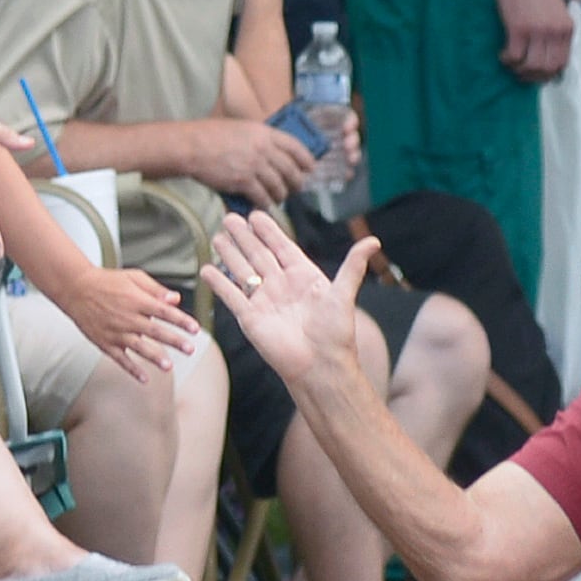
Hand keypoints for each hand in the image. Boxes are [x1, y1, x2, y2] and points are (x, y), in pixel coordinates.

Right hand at [63, 262, 201, 380]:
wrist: (76, 289)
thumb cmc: (107, 282)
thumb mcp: (133, 277)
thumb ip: (155, 289)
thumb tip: (175, 299)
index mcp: (136, 300)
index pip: (164, 311)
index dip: (181, 320)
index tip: (195, 328)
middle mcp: (127, 317)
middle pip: (155, 331)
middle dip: (174, 340)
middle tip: (190, 349)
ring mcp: (115, 332)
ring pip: (138, 347)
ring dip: (154, 357)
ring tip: (169, 367)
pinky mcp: (105, 342)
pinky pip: (120, 359)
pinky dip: (131, 369)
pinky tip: (144, 378)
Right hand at [175, 114, 317, 204]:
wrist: (191, 147)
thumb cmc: (210, 135)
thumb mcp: (241, 128)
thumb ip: (258, 138)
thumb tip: (272, 152)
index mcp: (265, 133)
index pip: (296, 146)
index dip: (307, 159)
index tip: (310, 167)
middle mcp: (264, 149)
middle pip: (291, 170)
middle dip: (297, 182)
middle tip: (297, 187)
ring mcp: (255, 166)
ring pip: (279, 186)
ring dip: (281, 195)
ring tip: (279, 198)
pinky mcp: (244, 182)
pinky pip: (263, 197)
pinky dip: (265, 204)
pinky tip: (264, 206)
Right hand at [203, 212, 375, 385]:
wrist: (320, 366)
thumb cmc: (335, 333)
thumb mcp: (344, 294)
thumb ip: (354, 266)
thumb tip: (374, 241)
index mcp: (303, 277)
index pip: (282, 247)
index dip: (268, 231)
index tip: (255, 214)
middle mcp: (281, 286)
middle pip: (258, 255)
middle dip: (244, 237)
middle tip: (229, 217)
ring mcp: (264, 301)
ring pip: (243, 271)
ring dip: (230, 254)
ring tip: (217, 236)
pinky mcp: (250, 318)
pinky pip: (231, 296)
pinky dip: (219, 283)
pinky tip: (206, 269)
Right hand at [496, 0, 573, 82]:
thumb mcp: (558, 10)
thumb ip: (558, 29)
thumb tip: (550, 52)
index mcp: (567, 28)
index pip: (563, 62)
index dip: (549, 73)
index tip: (538, 73)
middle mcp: (555, 32)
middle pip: (547, 69)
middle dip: (533, 76)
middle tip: (522, 73)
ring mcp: (537, 32)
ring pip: (530, 66)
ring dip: (519, 70)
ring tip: (511, 64)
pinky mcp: (518, 29)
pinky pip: (514, 57)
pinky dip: (507, 60)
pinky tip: (503, 54)